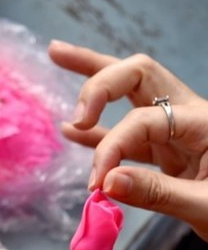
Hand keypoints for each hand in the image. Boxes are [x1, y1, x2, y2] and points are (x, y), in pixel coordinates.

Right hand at [49, 40, 207, 239]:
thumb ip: (157, 194)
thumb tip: (106, 182)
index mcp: (202, 123)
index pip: (140, 122)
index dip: (110, 149)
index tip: (96, 184)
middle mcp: (185, 117)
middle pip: (137, 75)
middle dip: (99, 76)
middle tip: (72, 97)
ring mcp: (171, 133)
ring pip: (127, 94)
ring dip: (92, 80)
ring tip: (57, 55)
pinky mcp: (162, 153)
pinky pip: (124, 134)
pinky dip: (97, 132)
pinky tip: (70, 131)